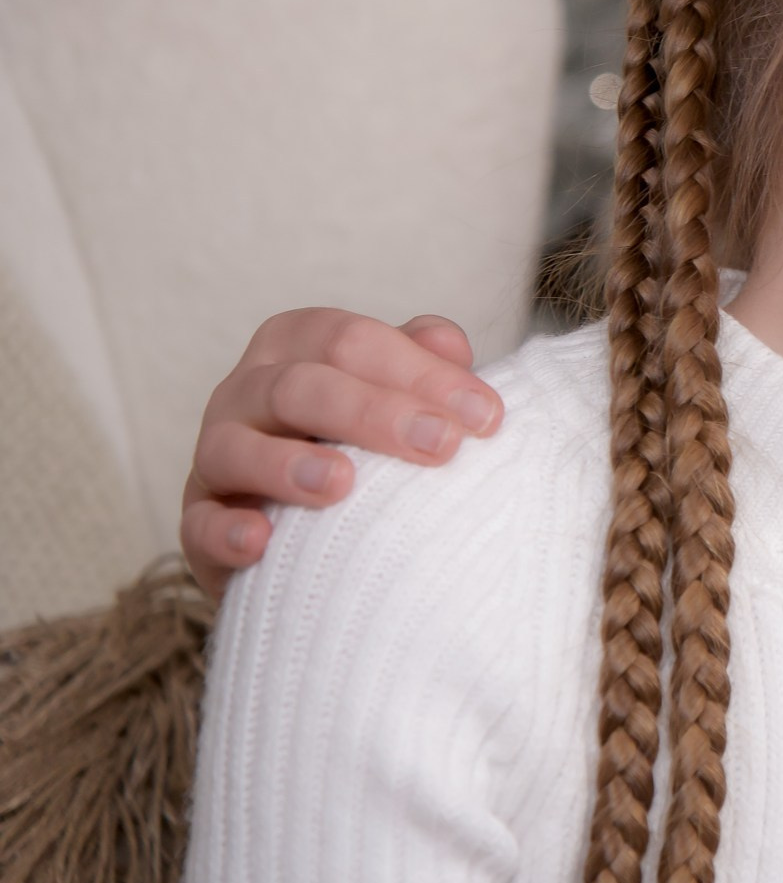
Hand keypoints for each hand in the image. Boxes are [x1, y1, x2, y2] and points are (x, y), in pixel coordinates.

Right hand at [180, 310, 503, 595]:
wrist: (310, 523)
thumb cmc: (365, 439)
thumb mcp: (397, 392)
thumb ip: (423, 362)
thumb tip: (451, 345)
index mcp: (298, 344)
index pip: (354, 341)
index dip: (421, 373)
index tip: (486, 416)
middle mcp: (246, 389)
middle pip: (301, 386)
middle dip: (375, 413)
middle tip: (441, 446)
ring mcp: (214, 454)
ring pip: (234, 447)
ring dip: (289, 464)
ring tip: (342, 484)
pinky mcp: (197, 521)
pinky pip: (198, 523)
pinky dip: (225, 531)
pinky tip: (262, 541)